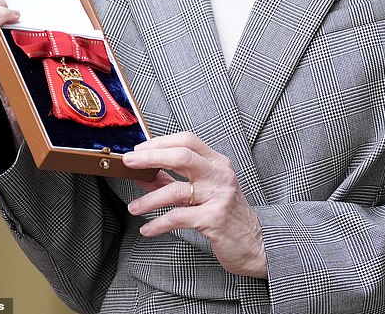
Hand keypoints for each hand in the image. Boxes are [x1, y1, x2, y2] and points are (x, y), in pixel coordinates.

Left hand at [124, 132, 267, 278]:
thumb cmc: (226, 215)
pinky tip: (148, 229)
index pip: (187, 141)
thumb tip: (142, 174)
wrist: (255, 244)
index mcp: (217, 162)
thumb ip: (173, 181)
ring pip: (177, 190)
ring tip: (134, 207)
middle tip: (130, 163)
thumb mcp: (202, 192)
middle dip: (151, 158)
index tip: (139, 150)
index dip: (160, 143)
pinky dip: (159, 223)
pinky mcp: (214, 219)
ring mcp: (219, 196)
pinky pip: (179, 218)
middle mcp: (220, 174)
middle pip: (182, 157)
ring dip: (149, 199)